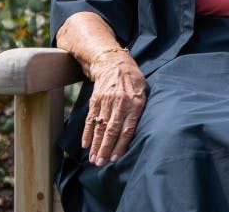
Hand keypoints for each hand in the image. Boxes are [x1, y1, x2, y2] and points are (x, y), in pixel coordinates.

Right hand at [82, 50, 146, 165]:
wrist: (115, 64)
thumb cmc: (133, 82)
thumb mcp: (143, 94)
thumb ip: (138, 113)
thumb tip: (135, 134)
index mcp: (135, 104)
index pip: (127, 128)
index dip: (121, 144)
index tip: (116, 159)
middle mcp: (120, 103)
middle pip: (111, 130)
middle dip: (106, 149)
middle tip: (101, 164)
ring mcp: (106, 102)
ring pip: (100, 127)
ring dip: (96, 145)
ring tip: (93, 159)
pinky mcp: (95, 100)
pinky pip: (90, 119)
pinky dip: (87, 133)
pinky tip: (85, 145)